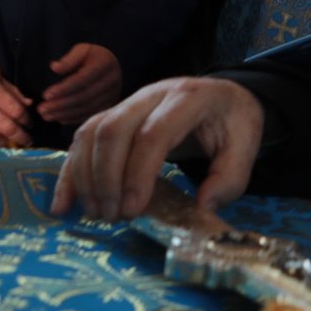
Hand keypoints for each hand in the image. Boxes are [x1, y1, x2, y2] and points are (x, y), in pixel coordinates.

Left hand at [39, 42, 122, 124]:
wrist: (112, 65)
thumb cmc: (92, 56)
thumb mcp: (82, 50)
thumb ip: (69, 59)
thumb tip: (55, 67)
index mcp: (104, 64)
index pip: (82, 79)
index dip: (63, 89)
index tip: (45, 95)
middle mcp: (112, 81)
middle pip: (83, 97)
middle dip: (60, 105)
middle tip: (41, 109)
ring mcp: (112, 95)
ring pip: (86, 108)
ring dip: (64, 114)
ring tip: (46, 115)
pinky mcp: (110, 105)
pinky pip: (91, 115)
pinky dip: (74, 119)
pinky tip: (59, 119)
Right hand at [50, 76, 264, 220]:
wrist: (223, 95)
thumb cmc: (232, 122)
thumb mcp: (247, 145)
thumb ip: (230, 178)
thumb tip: (202, 208)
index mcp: (189, 99)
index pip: (154, 133)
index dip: (138, 172)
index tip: (132, 209)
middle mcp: (153, 94)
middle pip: (114, 129)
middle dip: (107, 177)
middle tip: (113, 216)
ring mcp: (130, 101)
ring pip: (93, 131)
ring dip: (86, 176)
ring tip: (96, 213)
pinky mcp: (115, 113)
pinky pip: (83, 137)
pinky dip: (70, 171)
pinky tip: (63, 203)